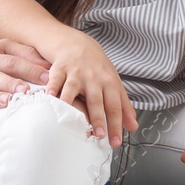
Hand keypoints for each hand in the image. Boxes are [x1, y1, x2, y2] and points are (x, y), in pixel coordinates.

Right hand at [43, 30, 138, 146]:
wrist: (76, 43)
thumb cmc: (96, 67)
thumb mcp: (113, 82)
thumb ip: (123, 105)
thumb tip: (133, 126)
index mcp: (109, 82)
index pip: (115, 105)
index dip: (116, 124)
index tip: (116, 142)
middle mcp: (93, 77)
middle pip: (96, 99)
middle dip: (98, 117)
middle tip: (99, 135)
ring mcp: (76, 72)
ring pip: (74, 88)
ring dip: (72, 102)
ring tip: (70, 118)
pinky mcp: (60, 67)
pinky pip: (55, 78)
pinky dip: (52, 87)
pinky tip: (50, 96)